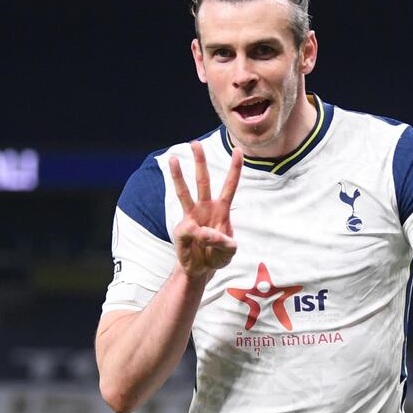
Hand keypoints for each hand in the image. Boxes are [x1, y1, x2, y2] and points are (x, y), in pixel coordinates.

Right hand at [169, 141, 242, 278]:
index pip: (229, 186)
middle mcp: (205, 208)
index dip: (235, 169)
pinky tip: (199, 245)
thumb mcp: (228, 252)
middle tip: (195, 143)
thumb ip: (223, 243)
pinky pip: (189, 230)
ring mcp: (191, 216)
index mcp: (221, 210)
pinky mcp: (182, 229)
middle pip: (203, 181)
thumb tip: (206, 233)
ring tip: (173, 158)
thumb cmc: (217, 256)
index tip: (238, 150)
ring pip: (184, 192)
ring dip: (178, 175)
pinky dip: (197, 238)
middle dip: (200, 162)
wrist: (201, 269)